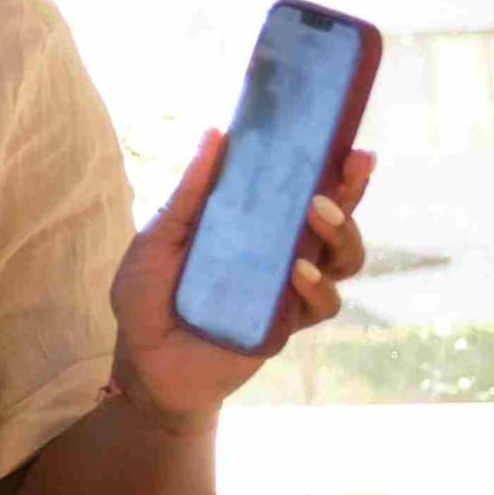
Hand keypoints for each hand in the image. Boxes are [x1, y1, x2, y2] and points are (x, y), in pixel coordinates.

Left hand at [109, 132, 374, 427]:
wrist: (142, 362)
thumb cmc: (147, 296)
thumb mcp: (160, 237)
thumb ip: (190, 193)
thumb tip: (215, 132)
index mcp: (253, 226)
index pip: (302, 191)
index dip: (332, 169)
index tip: (350, 142)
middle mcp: (279, 254)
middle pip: (336, 221)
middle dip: (351, 191)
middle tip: (349, 165)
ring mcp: (288, 290)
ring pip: (343, 260)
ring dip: (341, 232)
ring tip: (317, 212)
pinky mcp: (288, 325)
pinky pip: (321, 304)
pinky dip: (315, 285)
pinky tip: (297, 270)